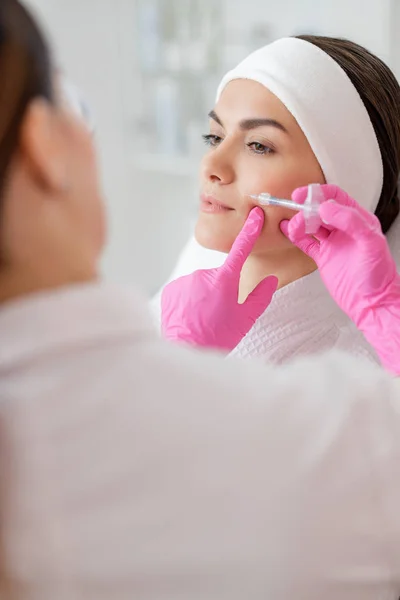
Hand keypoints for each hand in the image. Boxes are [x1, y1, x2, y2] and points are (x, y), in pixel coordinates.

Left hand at [162, 208, 277, 351]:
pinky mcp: (172, 289)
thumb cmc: (219, 336)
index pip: (241, 249)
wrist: (186, 350)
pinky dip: (189, 301)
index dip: (249, 231)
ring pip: (201, 284)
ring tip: (204, 318)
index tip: (254, 215)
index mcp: (225, 279)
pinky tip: (191, 317)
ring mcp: (186, 281)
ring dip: (204, 296)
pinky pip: (185, 291)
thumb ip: (261, 296)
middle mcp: (204, 274)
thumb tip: (270, 280)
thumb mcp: (246, 318)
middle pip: (219, 276)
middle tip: (220, 313)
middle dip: (221, 289)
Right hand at [281, 184, 399, 373]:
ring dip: (300, 222)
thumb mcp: (370, 242)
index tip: (303, 194)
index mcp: (359, 220)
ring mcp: (333, 243)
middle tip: (294, 206)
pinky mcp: (323, 257)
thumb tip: (326, 206)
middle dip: (306, 206)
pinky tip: (287, 230)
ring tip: (293, 225)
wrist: (371, 303)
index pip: (337, 197)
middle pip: (321, 209)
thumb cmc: (377, 275)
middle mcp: (345, 229)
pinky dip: (295, 236)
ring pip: (311, 225)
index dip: (319, 193)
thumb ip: (350, 220)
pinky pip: (306, 242)